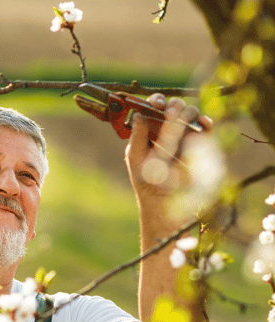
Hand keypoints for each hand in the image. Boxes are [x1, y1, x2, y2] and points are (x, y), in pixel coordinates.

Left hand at [125, 94, 213, 209]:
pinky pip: (206, 129)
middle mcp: (168, 127)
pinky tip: (202, 124)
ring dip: (188, 112)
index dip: (156, 101)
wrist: (163, 200)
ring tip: (181, 120)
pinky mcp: (200, 144)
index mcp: (150, 127)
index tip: (156, 104)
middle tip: (169, 112)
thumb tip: (138, 114)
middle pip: (175, 106)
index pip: (154, 106)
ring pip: (191, 113)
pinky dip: (205, 123)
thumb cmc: (145, 178)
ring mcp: (185, 134)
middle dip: (173, 105)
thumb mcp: (136, 157)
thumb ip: (137, 137)